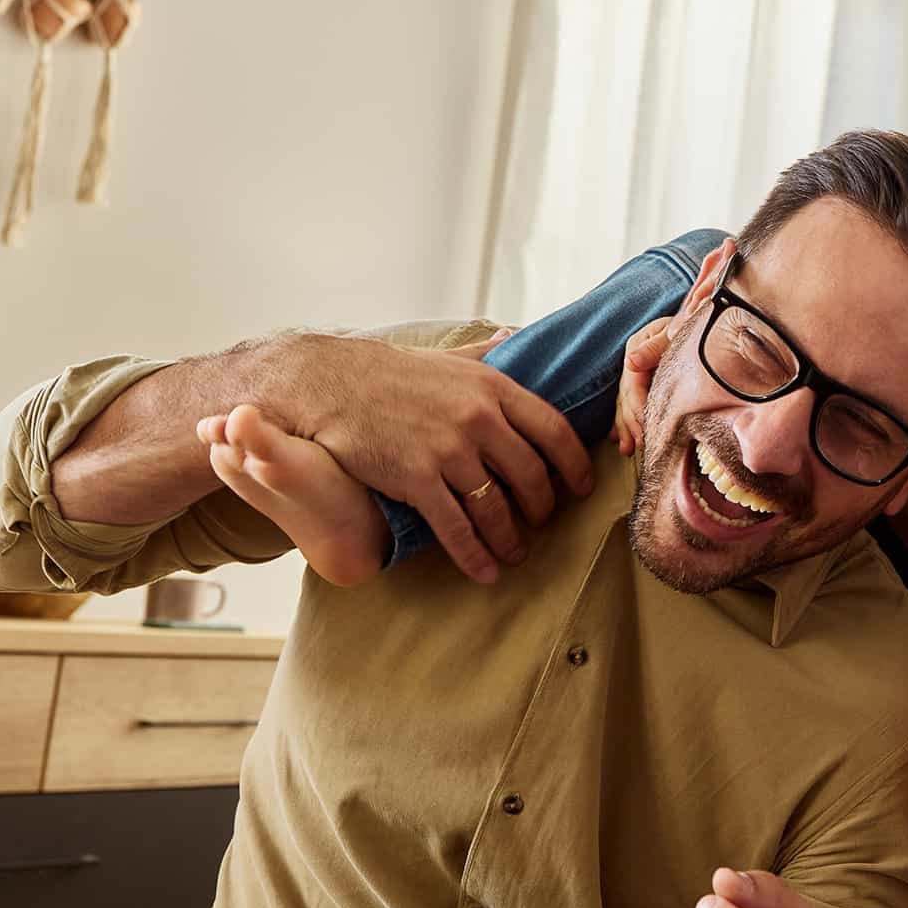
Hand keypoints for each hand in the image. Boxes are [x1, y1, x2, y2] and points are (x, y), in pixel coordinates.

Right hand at [281, 327, 592, 583]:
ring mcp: (448, 450)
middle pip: (531, 476)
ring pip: (496, 509)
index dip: (575, 464)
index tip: (582, 486)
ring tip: (516, 554)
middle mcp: (478, 418)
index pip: (554, 430)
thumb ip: (484, 352)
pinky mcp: (416, 479)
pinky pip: (456, 528)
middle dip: (543, 508)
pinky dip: (475, 556)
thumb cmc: (386, 371)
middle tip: (542, 523)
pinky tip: (485, 571)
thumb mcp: (446, 356)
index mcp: (492, 387)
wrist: (324, 383)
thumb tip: (515, 337)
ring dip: (511, 539)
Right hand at [612, 315, 675, 455]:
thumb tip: (631, 361)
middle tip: (639, 445)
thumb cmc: (687, 323)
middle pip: (627, 397)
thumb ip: (655, 346)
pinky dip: (624, 423)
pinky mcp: (640, 381)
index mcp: (638, 347)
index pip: (632, 384)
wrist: (695, 316)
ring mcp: (635, 372)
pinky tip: (620, 441)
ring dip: (625, 428)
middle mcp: (633, 362)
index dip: (637, 408)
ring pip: (625, 403)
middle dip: (632, 424)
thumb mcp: (674, 330)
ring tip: (628, 450)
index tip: (645, 429)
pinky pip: (628, 404)